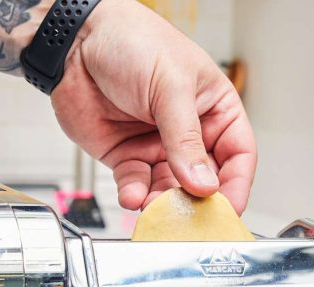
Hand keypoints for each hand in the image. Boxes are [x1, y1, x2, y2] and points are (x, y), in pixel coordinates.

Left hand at [50, 0, 256, 212]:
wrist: (75, 41)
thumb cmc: (132, 41)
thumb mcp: (170, 87)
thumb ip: (186, 140)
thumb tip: (203, 183)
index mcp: (214, 109)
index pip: (238, 154)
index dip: (236, 185)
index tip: (228, 209)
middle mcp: (189, 132)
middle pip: (204, 180)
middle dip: (197, 202)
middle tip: (190, 218)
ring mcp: (157, 146)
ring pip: (169, 190)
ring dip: (163, 204)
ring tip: (155, 208)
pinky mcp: (127, 156)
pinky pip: (136, 186)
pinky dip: (135, 196)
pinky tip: (132, 195)